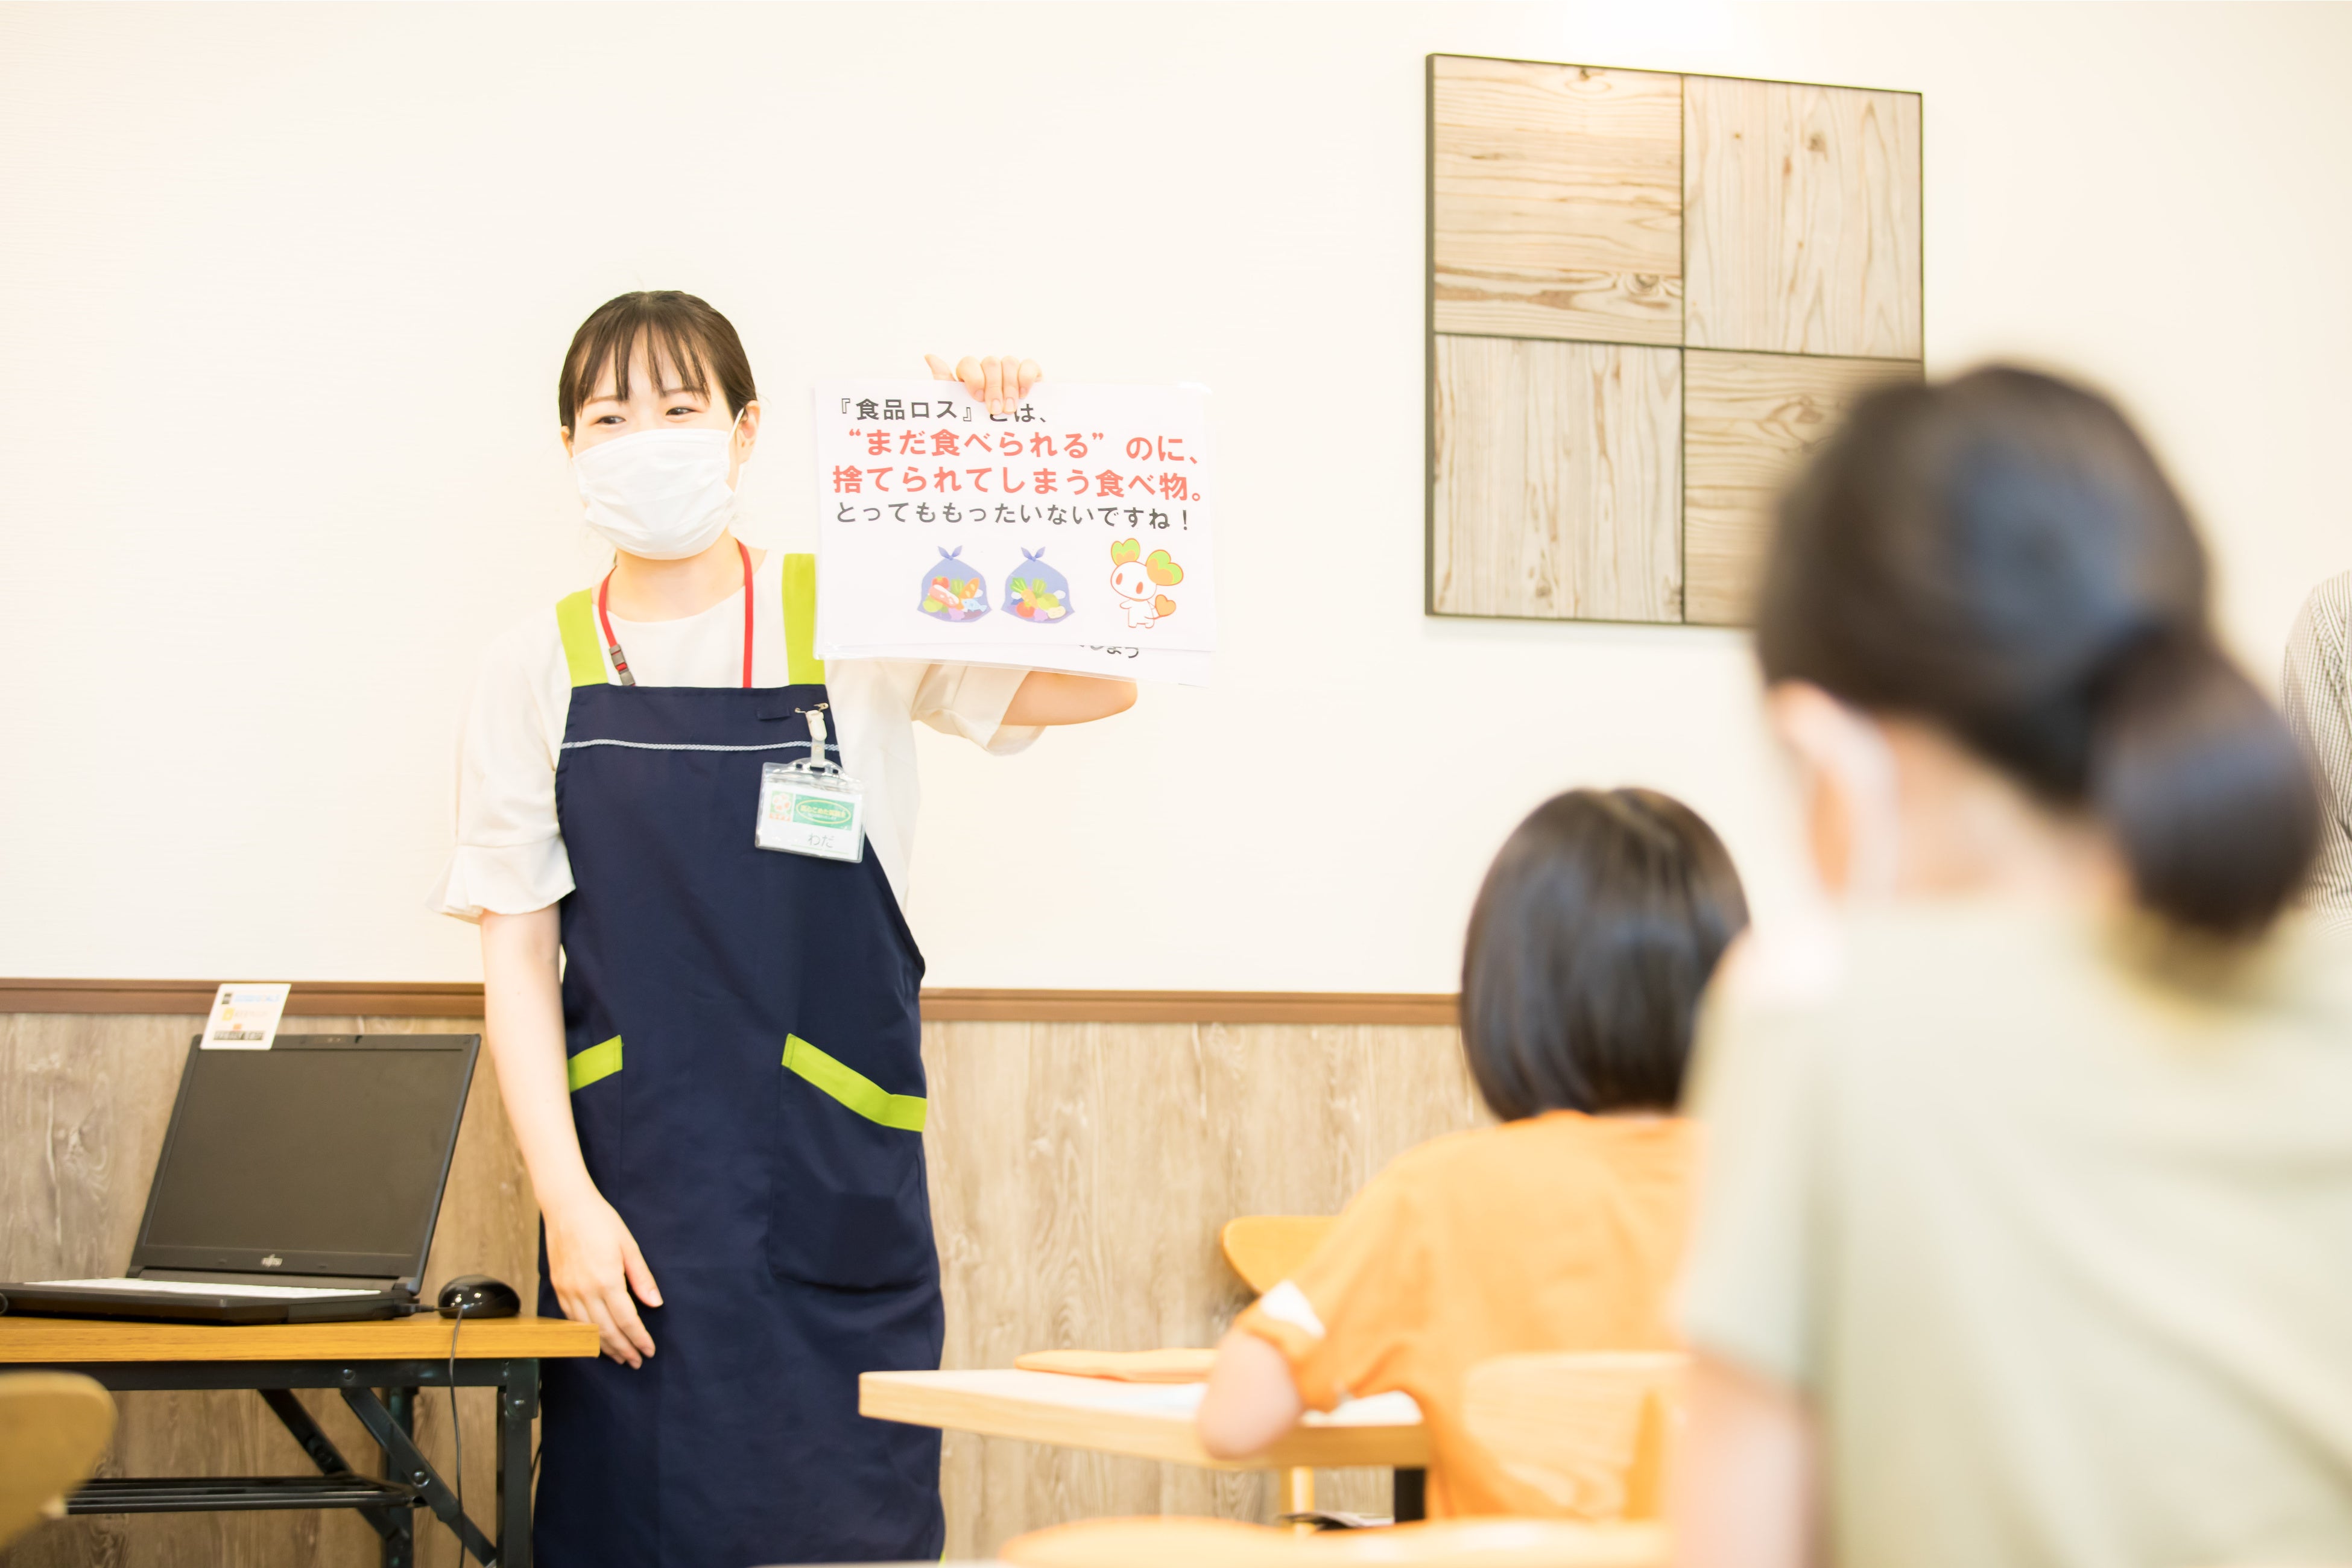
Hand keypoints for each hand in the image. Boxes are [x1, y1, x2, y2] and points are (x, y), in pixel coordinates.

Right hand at [542, 1186, 661, 1365]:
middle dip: (623, 1349)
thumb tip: (655, 1303)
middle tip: (636, 1361)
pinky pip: (571, 1321)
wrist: (566, 1207)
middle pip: (606, 1332)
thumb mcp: (629, 1246)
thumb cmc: (600, 1222)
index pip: (627, 1320)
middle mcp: (585, 1291)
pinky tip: (594, 1340)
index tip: (648, 1351)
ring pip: (587, 1331)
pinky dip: (584, 1335)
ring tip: (619, 1356)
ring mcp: (568, 1292)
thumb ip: (641, 1278)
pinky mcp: (558, 1289)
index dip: (639, 1339)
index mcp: (606, 1280)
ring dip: (604, 1347)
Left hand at [924, 354, 1041, 416]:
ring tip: (1010, 409)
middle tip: (996, 411)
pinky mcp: (1029, 374)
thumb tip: (929, 356)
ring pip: (1008, 362)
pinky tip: (1023, 395)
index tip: (977, 399)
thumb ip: (944, 382)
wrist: (1007, 439)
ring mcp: (1009, 370)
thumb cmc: (979, 424)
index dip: (974, 377)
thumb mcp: (960, 408)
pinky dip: (1026, 378)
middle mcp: (989, 369)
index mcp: (970, 375)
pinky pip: (1029, 365)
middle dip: (994, 387)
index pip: (968, 362)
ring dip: (1010, 387)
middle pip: (990, 362)